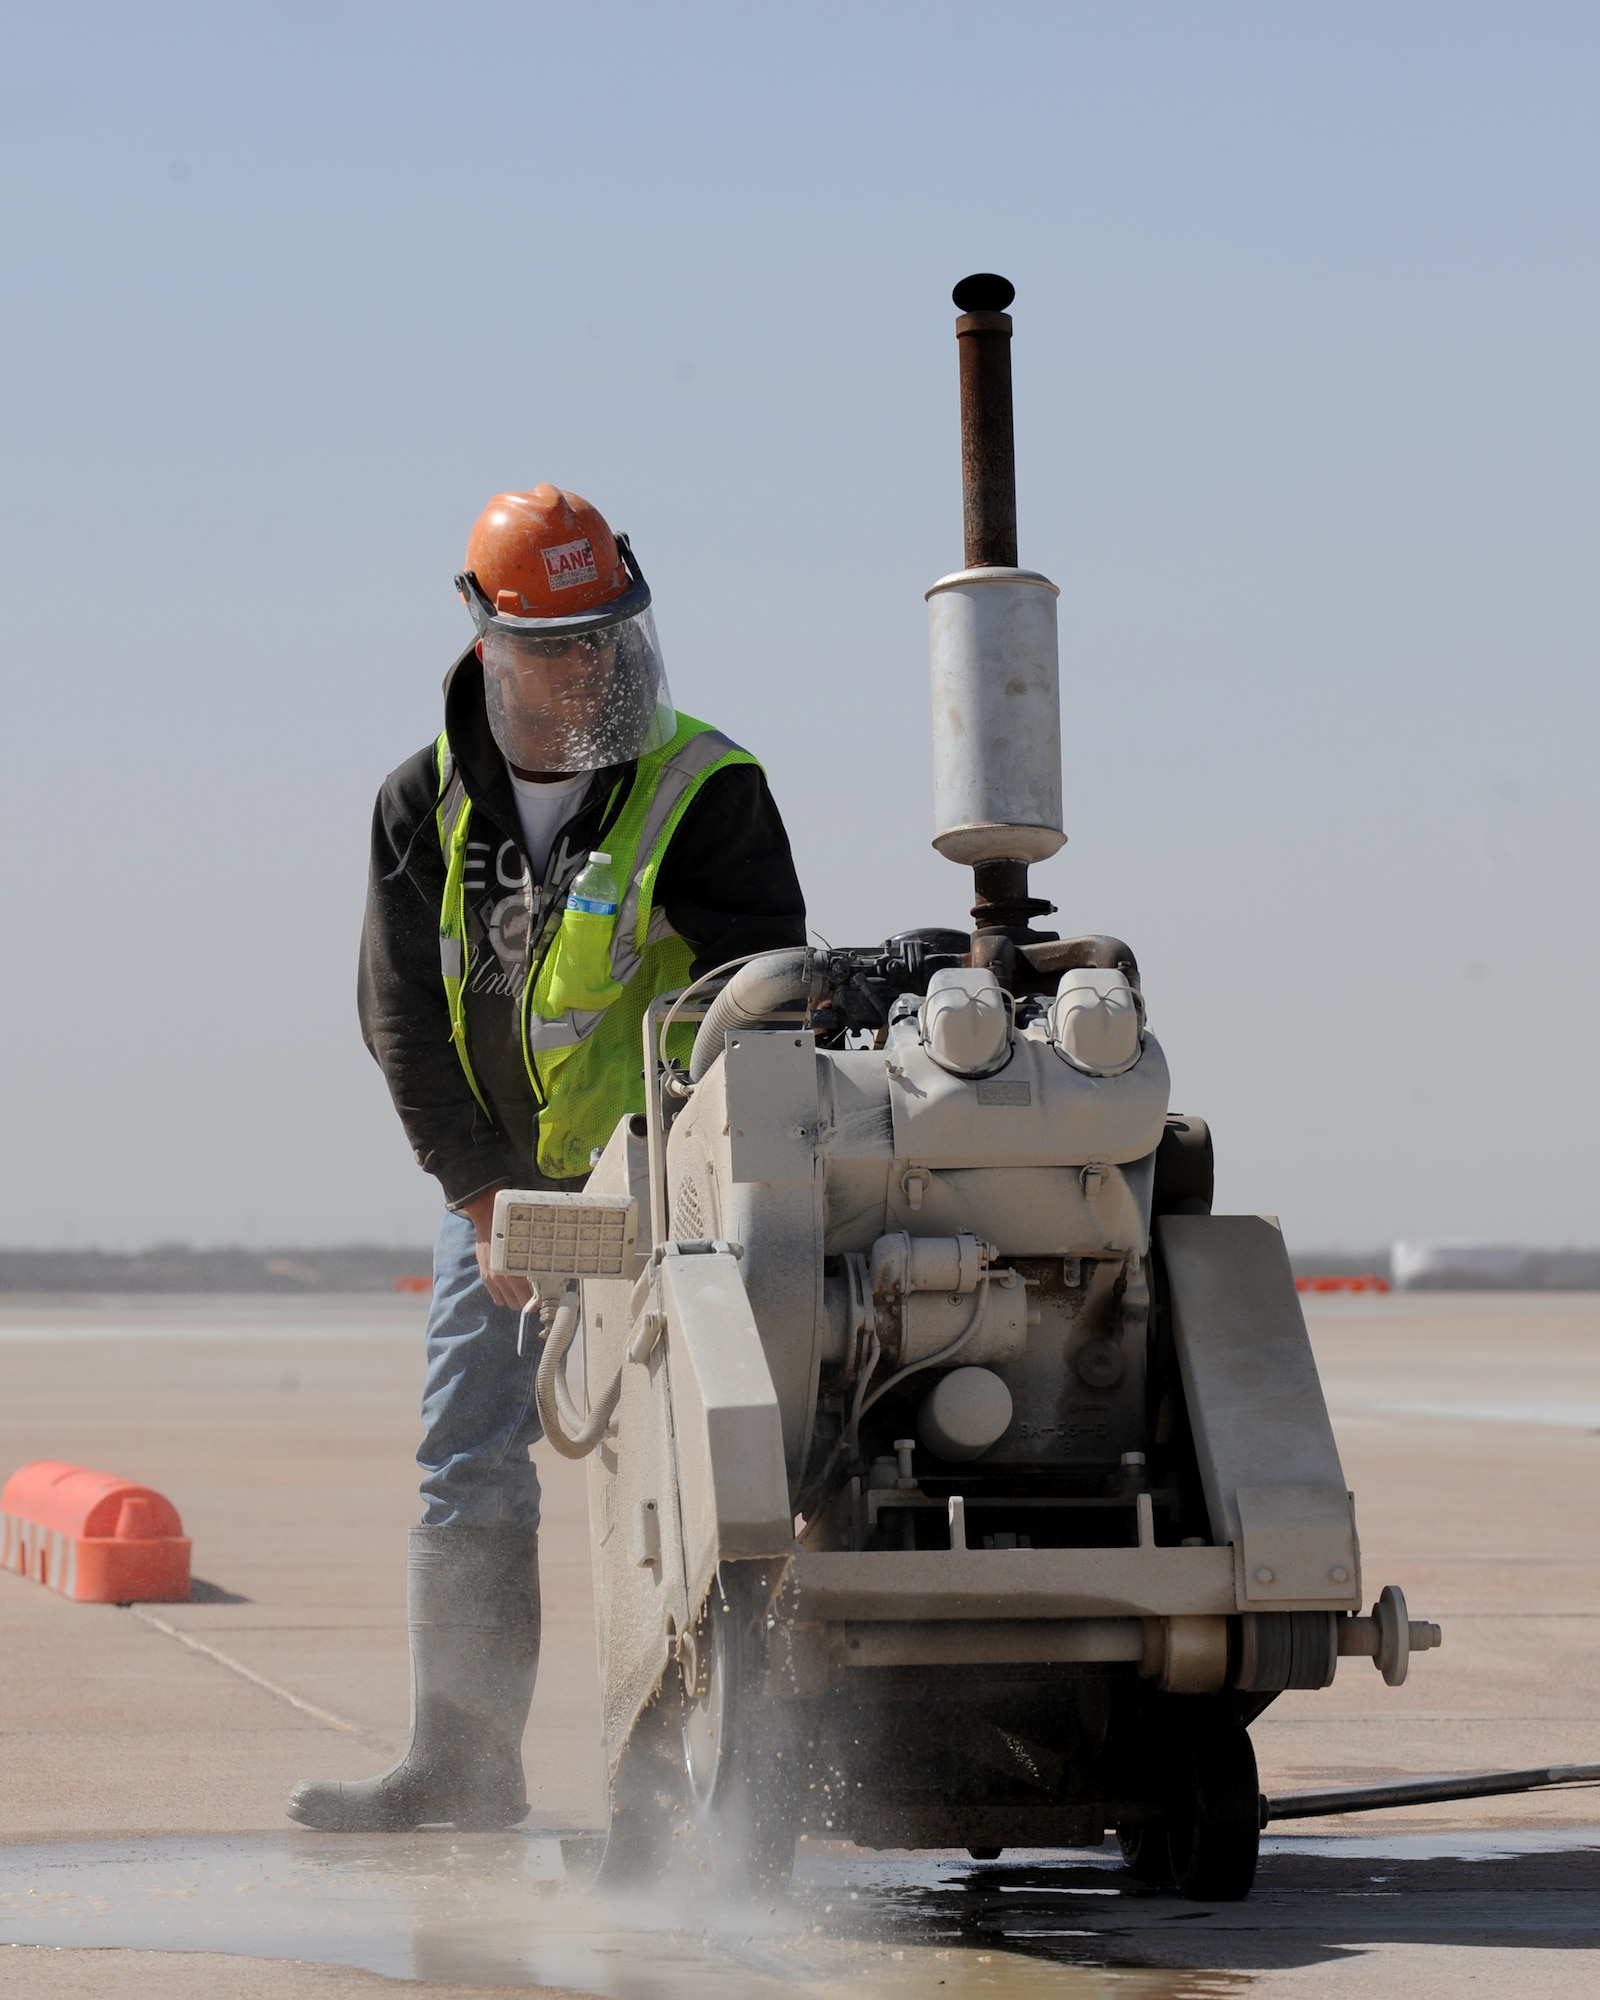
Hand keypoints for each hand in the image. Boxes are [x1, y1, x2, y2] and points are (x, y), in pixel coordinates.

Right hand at [459, 1188, 535, 1308]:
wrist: (490, 1220)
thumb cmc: (511, 1231)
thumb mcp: (526, 1247)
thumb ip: (533, 1263)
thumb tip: (547, 1275)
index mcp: (517, 1270)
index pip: (531, 1297)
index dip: (538, 1301)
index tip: (543, 1298)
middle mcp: (504, 1278)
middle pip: (519, 1304)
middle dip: (527, 1302)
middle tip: (534, 1296)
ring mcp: (493, 1279)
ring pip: (508, 1303)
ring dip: (515, 1300)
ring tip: (521, 1293)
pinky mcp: (485, 1277)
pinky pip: (496, 1298)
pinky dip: (503, 1296)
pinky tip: (509, 1289)